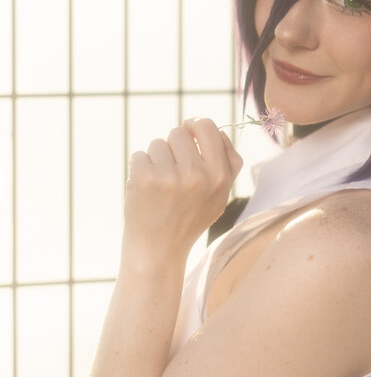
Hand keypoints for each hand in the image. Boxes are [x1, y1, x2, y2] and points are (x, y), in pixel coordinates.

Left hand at [123, 118, 242, 263]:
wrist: (158, 251)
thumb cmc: (188, 220)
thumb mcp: (219, 196)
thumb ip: (226, 164)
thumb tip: (215, 130)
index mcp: (220, 176)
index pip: (210, 128)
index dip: (196, 125)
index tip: (188, 131)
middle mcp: (198, 175)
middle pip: (180, 132)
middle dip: (173, 146)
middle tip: (171, 171)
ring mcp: (171, 176)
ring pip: (158, 143)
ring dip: (155, 160)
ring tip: (159, 187)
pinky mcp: (145, 178)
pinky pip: (140, 155)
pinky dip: (139, 170)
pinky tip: (145, 191)